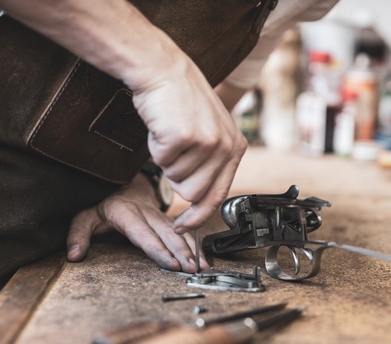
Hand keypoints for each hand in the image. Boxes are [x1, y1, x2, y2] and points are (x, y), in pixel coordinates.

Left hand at [66, 173, 207, 272]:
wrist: (121, 185)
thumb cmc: (103, 207)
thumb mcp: (84, 217)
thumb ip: (77, 235)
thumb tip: (74, 256)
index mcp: (124, 212)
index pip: (142, 233)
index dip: (157, 249)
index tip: (170, 264)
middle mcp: (145, 212)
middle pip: (166, 233)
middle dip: (181, 252)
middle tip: (191, 270)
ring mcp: (159, 215)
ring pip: (178, 232)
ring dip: (191, 250)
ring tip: (200, 267)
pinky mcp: (168, 219)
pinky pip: (184, 232)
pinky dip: (195, 245)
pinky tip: (203, 259)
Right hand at [131, 58, 247, 233]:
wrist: (163, 69)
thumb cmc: (181, 100)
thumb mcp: (210, 131)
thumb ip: (212, 162)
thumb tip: (199, 199)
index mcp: (235, 147)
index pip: (218, 196)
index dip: (198, 216)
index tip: (183, 227)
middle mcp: (225, 147)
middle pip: (193, 193)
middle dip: (176, 177)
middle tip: (174, 149)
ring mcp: (206, 142)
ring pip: (175, 180)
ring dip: (165, 160)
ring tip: (171, 133)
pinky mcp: (184, 138)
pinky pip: (161, 163)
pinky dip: (155, 148)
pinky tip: (163, 127)